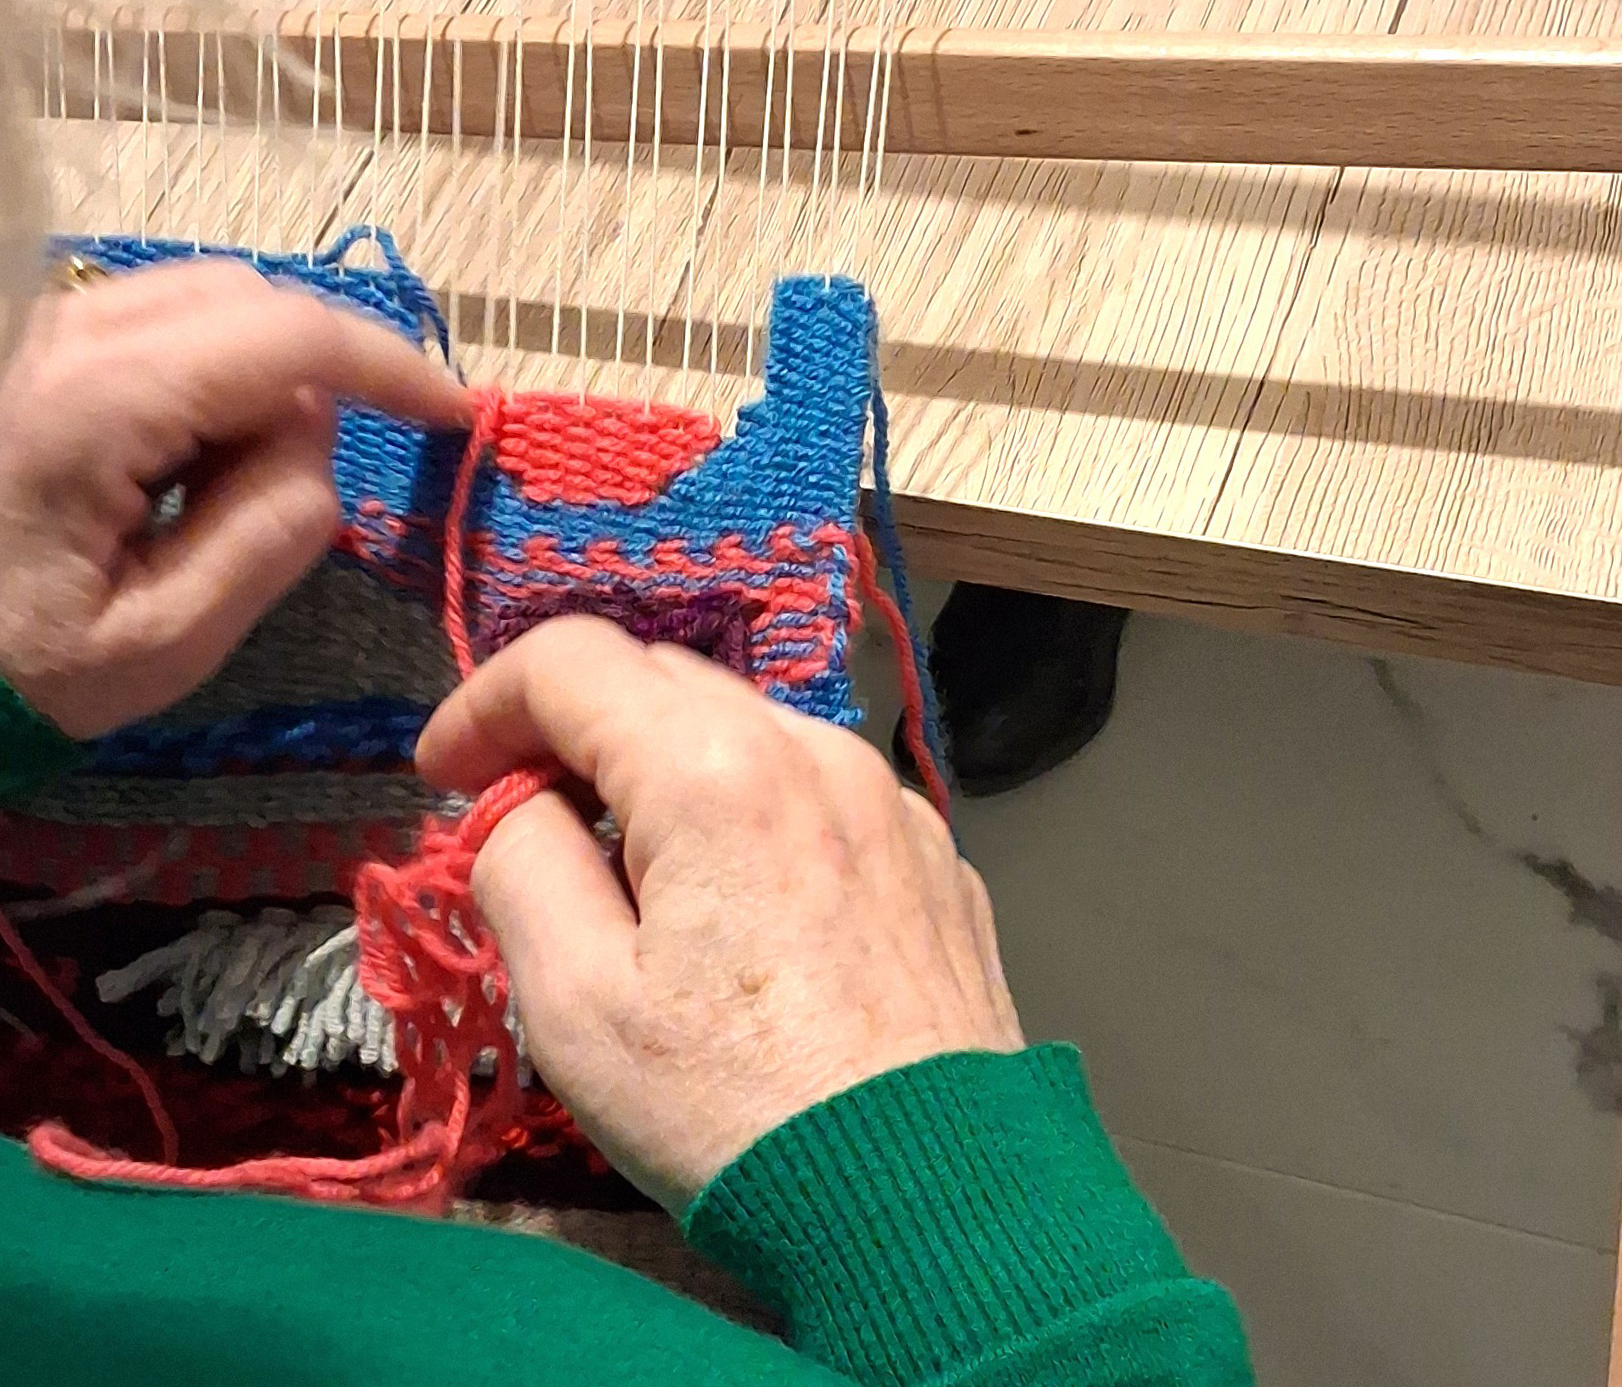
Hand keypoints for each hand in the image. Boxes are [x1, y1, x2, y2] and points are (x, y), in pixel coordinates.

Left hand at [0, 258, 469, 737]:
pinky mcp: (43, 337)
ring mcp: (49, 324)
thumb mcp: (164, 641)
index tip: (454, 412)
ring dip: (251, 385)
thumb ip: (272, 532)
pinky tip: (171, 467)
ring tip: (208, 495)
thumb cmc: (21, 669)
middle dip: (305, 386)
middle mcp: (69, 330)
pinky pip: (165, 320)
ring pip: (213, 303)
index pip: (289, 335)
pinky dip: (205, 378)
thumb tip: (321, 438)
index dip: (390, 364)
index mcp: (98, 400)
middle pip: (255, 302)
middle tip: (281, 497)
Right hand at [416, 616, 1022, 1209]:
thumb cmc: (734, 1114)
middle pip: (661, 682)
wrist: (930, 1206)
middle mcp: (817, 750)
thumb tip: (513, 807)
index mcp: (717, 770)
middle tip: (516, 825)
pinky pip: (818, 796)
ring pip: (746, 733)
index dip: (484, 704)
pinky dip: (752, 817)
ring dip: (664, 773)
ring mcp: (889, 800)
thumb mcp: (577, 1006)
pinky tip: (737, 916)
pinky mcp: (934, 858)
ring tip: (629, 883)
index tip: (441, 777)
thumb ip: (520, 868)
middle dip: (572, 733)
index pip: (572, 660)